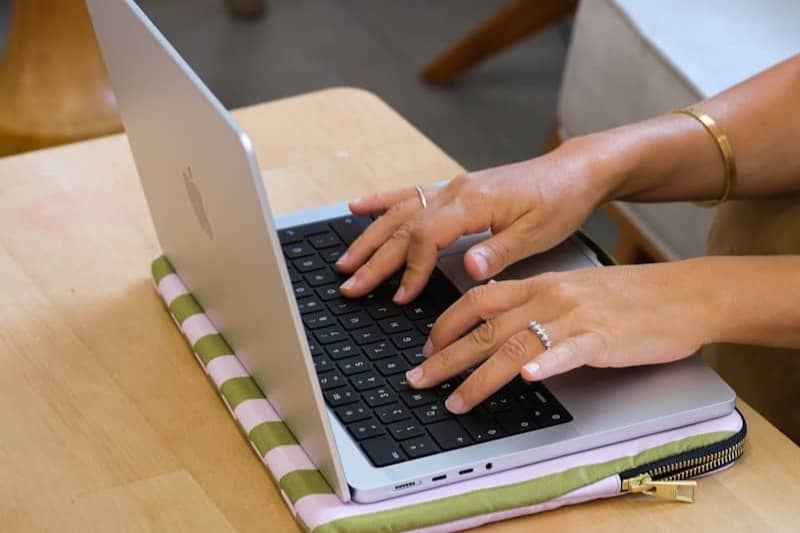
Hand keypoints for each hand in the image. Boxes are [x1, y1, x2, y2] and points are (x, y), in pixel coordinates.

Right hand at [336, 137, 622, 303]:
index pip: (427, 237)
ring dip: (369, 237)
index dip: (410, 269)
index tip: (401, 296)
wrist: (573, 171)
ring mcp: (452, 187)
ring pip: (399, 211)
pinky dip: (381, 202)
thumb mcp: (538, 233)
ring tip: (345, 260)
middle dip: (374, 259)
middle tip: (349, 285)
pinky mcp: (455, 188)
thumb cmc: (560, 201)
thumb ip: (500, 252)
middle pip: (403, 226)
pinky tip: (358, 208)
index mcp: (475, 203)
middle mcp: (456, 191)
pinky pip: (409, 193)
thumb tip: (469, 271)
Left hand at [405, 260, 716, 413]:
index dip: (447, 324)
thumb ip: (535, 304)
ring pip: (516, 345)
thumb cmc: (627, 297)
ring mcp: (575, 318)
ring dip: (480, 376)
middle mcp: (549, 298)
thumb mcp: (572, 291)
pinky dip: (547, 364)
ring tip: (456, 400)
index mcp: (540, 285)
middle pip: (485, 328)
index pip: (479, 301)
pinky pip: (570, 351)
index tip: (427, 348)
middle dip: (446, 357)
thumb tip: (499, 324)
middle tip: (419, 379)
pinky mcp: (603, 338)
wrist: (680, 293)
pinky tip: (529, 378)